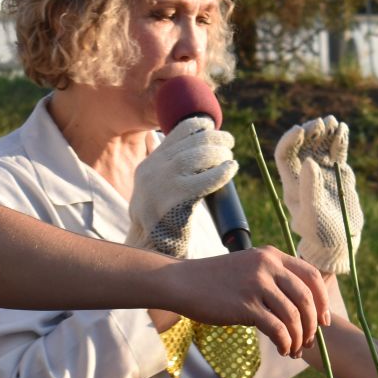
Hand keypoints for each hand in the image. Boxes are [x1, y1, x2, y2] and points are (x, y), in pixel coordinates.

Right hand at [127, 118, 235, 257]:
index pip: (173, 136)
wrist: (149, 251)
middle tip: (229, 142)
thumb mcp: (156, 189)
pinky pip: (200, 182)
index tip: (210, 125)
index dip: (195, 127)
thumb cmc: (162, 222)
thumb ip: (168, 169)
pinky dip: (219, 173)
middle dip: (211, 139)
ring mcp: (159, 187)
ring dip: (216, 154)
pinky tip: (230, 169)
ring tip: (229, 157)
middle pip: (187, 146)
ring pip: (192, 159)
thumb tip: (185, 146)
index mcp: (148, 166)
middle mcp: (150, 173)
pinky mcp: (172, 204)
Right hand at [168, 248, 327, 357]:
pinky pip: (277, 328)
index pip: (311, 275)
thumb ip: (272, 279)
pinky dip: (285, 342)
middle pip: (306, 298)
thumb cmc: (215, 280)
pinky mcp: (245, 306)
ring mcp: (256, 285)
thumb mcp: (248, 268)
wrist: (183, 282)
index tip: (324, 320)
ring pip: (293, 316)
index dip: (323, 299)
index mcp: (272, 256)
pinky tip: (283, 349)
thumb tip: (299, 308)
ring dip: (299, 338)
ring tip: (294, 350)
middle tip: (311, 341)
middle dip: (313, 325)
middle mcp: (267, 266)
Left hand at [275, 116, 361, 274]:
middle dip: (310, 132)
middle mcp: (304, 175)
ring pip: (319, 145)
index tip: (301, 130)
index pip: (284, 155)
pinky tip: (342, 128)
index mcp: (292, 184)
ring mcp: (321, 172)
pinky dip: (339, 139)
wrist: (340, 243)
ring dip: (324, 132)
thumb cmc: (322, 234)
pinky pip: (336, 151)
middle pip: (302, 146)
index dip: (290, 141)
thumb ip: (310, 188)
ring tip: (332, 122)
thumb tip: (308, 161)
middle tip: (320, 123)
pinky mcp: (337, 173)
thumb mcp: (313, 214)